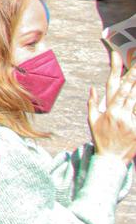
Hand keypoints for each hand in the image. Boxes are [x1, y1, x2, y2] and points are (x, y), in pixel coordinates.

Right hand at [89, 47, 135, 161]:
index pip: (117, 89)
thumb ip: (93, 103)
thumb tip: (93, 88)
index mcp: (109, 111)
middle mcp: (120, 115)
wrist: (111, 159)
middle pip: (130, 93)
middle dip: (135, 78)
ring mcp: (130, 123)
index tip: (127, 64)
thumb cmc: (101, 139)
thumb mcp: (92, 121)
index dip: (122, 74)